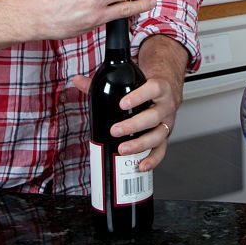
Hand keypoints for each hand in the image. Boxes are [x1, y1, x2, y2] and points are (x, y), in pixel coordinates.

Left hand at [71, 35, 187, 172]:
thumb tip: (77, 80)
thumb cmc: (148, 86)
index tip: (122, 104)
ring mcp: (167, 122)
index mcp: (160, 88)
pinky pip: (162, 150)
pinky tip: (140, 165)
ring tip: (123, 149)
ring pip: (159, 135)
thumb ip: (103, 81)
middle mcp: (166, 105)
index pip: (153, 89)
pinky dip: (152, 159)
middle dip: (133, 125)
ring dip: (140, 144)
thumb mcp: (132, 80)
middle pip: (154, 116)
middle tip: (114, 130)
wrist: (168, 88)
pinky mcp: (165, 136)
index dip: (139, 97)